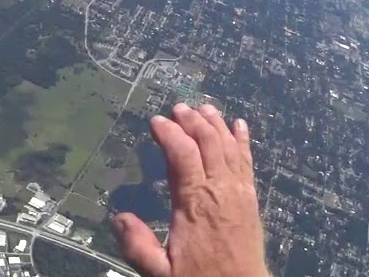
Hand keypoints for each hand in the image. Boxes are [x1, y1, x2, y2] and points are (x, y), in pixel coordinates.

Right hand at [113, 103, 269, 276]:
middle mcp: (219, 191)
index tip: (155, 121)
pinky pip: (248, 162)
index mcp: (194, 203)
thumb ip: (137, 245)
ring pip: (229, 147)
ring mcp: (239, 193)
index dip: (169, 133)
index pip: (183, 155)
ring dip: (216, 124)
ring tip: (203, 107)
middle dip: (192, 121)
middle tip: (178, 107)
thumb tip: (117, 216)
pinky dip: (243, 141)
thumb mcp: (160, 272)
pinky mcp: (251, 200)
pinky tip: (239, 125)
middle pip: (208, 143)